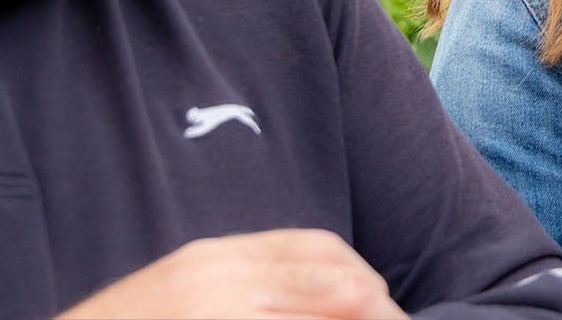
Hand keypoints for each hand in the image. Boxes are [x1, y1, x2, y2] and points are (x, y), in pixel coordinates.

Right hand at [56, 229, 407, 318]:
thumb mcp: (182, 292)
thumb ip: (243, 284)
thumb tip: (330, 291)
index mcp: (216, 260)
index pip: (317, 249)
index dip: (359, 275)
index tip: (379, 300)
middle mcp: (222, 284)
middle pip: (335, 286)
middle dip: (377, 309)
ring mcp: (222, 317)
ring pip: (324, 311)